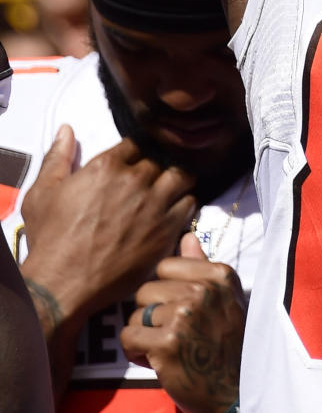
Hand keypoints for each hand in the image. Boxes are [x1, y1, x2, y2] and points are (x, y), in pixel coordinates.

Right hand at [20, 127, 195, 334]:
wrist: (63, 283)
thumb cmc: (49, 240)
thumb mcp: (41, 194)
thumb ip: (57, 158)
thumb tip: (66, 129)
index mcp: (106, 166)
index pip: (136, 144)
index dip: (135, 153)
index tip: (134, 164)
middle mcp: (134, 180)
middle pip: (158, 160)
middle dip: (154, 168)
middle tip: (150, 181)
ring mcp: (154, 204)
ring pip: (181, 176)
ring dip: (176, 180)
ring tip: (170, 189)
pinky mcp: (167, 229)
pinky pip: (189, 204)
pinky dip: (184, 203)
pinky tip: (174, 210)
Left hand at [121, 232, 244, 412]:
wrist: (237, 394)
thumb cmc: (228, 346)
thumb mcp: (224, 299)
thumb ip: (202, 266)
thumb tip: (186, 236)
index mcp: (218, 275)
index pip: (165, 265)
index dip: (165, 291)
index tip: (181, 311)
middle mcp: (202, 290)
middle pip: (146, 289)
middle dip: (152, 314)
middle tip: (173, 335)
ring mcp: (184, 316)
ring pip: (135, 315)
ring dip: (144, 335)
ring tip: (168, 349)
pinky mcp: (166, 344)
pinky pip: (128, 337)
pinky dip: (136, 353)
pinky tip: (157, 362)